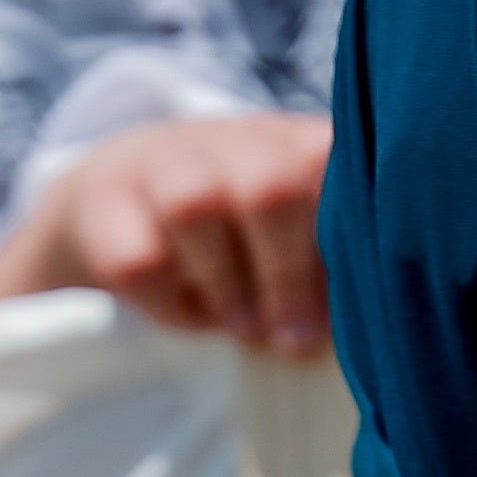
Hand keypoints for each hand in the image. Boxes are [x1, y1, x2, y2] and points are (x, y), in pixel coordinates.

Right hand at [0, 112, 333, 355]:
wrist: (122, 187)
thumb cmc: (241, 228)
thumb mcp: (300, 227)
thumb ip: (337, 261)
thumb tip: (372, 334)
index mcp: (299, 142)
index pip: (338, 173)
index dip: (350, 243)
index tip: (358, 304)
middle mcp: (234, 138)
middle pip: (270, 186)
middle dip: (287, 274)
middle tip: (295, 339)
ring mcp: (165, 162)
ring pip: (196, 209)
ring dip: (227, 285)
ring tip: (242, 328)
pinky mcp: (104, 202)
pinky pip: (140, 260)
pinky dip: (171, 305)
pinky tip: (191, 318)